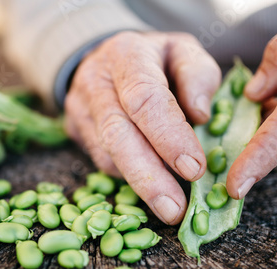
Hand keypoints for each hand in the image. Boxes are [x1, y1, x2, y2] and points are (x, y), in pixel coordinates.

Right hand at [64, 31, 220, 223]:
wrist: (107, 58)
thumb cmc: (154, 59)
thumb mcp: (183, 51)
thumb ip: (198, 75)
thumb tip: (201, 114)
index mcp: (126, 55)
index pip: (144, 98)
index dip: (169, 136)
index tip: (194, 169)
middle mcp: (96, 82)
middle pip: (117, 134)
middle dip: (148, 176)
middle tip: (175, 209)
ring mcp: (79, 108)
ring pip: (106, 155)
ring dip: (140, 185)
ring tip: (170, 206)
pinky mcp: (75, 130)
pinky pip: (101, 162)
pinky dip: (128, 179)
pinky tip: (152, 186)